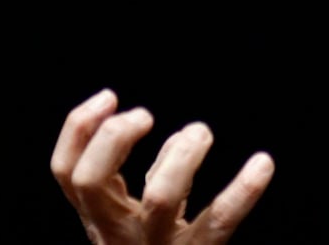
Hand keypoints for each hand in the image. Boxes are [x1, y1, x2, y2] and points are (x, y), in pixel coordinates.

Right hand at [51, 88, 274, 244]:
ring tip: (200, 132)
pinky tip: (263, 163)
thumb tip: (183, 135)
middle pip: (91, 182)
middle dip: (113, 138)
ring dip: (179, 155)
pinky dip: (243, 191)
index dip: (79, 129)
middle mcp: (118, 235)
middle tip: (145, 115)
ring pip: (158, 200)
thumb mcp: (140, 220)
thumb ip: (153, 177)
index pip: (66, 171)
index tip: (110, 96)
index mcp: (100, 219)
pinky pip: (219, 222)